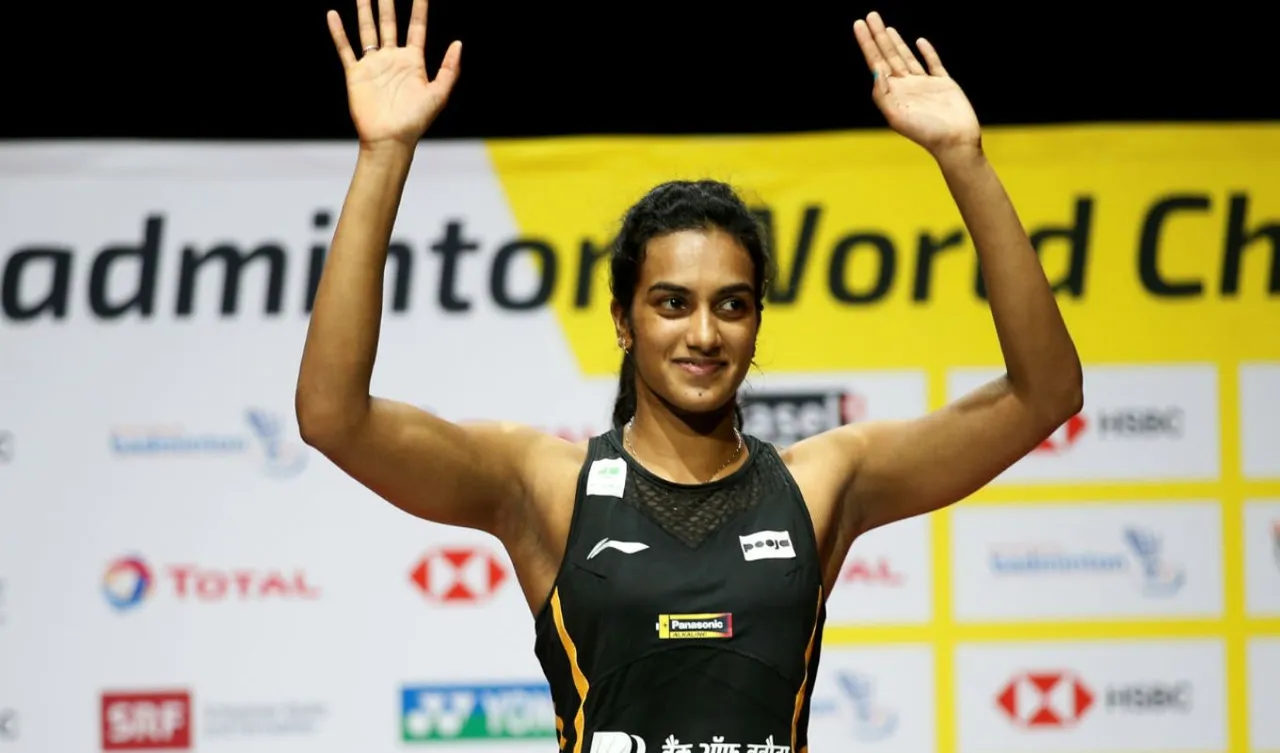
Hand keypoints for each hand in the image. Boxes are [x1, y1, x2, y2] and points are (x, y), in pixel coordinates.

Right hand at [327, 0, 460, 147]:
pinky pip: (345, 49)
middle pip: (390, 23)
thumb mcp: (439, 94)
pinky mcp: (356, 74)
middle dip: (388, 4)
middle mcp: (392, 59)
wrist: (390, 139)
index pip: (417, 28)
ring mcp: (373, 65)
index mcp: (413, 62)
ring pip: (368, 31)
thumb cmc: (416, 120)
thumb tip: (458, 43)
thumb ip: (450, 69)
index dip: (419, 8)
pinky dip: (338, 33)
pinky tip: (333, 15)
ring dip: (365, 11)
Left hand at [853, 12, 980, 157]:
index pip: (876, 63)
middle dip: (878, 36)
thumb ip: (883, 94)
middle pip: (889, 55)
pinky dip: (927, 52)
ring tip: (885, 28)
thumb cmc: (926, 132)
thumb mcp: (897, 116)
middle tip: (870, 15)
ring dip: (896, 42)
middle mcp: (906, 87)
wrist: (955, 141)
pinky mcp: (944, 84)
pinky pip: (933, 64)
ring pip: (907, 57)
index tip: (859, 24)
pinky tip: (919, 41)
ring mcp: (925, 84)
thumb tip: (875, 70)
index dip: (867, 43)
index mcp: (893, 93)